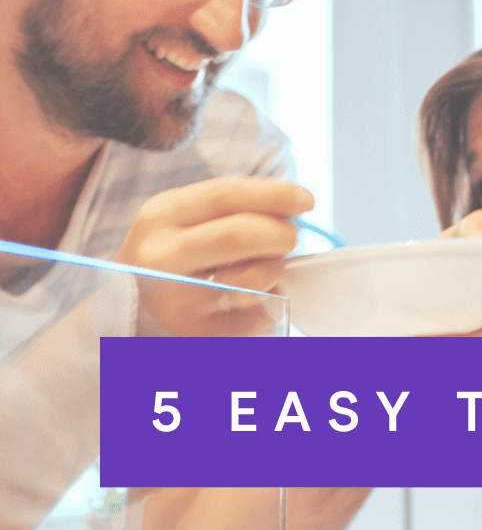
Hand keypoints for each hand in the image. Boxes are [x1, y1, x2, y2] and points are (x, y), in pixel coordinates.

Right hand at [115, 176, 312, 335]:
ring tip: (270, 268)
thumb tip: (291, 203)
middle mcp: (161, 258)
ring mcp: (176, 301)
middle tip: (291, 238)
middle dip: (281, 233)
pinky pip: (257, 315)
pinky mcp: (196, 335)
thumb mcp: (181, 220)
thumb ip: (228, 207)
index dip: (273, 194)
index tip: (305, 199)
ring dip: (276, 269)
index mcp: (160, 216)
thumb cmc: (169, 259)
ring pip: (252, 278)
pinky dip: (270, 302)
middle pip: (240, 235)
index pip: (225, 194)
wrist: (127, 311)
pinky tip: (257, 297)